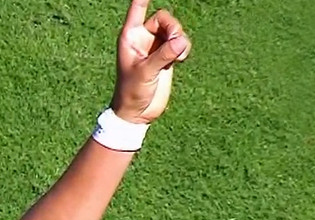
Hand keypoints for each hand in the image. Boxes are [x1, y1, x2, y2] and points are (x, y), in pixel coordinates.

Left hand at [110, 0, 192, 124]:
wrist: (138, 113)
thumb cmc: (132, 92)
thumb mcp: (146, 72)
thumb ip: (164, 55)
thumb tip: (182, 41)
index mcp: (131, 36)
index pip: (137, 8)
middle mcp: (143, 38)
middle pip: (164, 18)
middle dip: (173, 28)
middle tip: (176, 43)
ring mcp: (156, 47)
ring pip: (174, 30)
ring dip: (180, 39)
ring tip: (179, 56)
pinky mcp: (167, 56)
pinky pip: (181, 42)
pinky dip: (184, 48)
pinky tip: (181, 59)